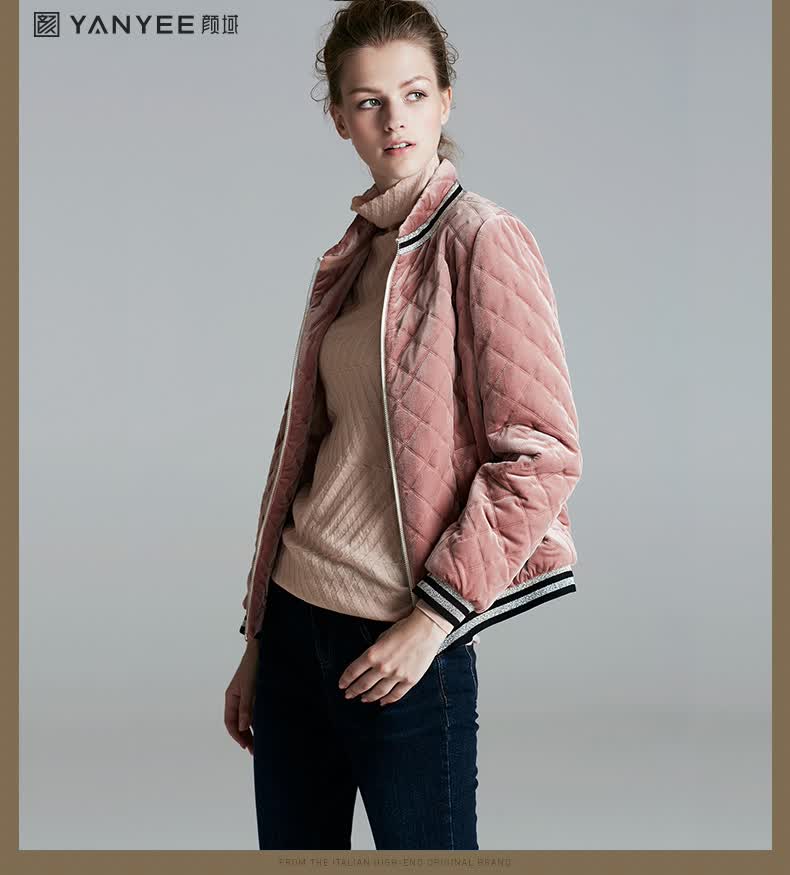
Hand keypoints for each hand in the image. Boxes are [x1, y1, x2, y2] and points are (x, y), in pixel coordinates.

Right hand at [224, 640, 258, 754]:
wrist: (263, 649)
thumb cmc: (254, 666)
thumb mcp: (250, 688)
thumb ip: (246, 708)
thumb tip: (243, 728)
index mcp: (231, 698)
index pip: (230, 722)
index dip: (236, 735)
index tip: (245, 746)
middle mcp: (237, 699)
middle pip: (238, 723)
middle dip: (245, 737)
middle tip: (254, 750)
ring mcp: (247, 697)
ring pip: (247, 719)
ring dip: (252, 730)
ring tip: (260, 743)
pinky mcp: (256, 694)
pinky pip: (255, 712)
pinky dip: (258, 721)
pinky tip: (265, 728)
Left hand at [337, 608, 446, 705]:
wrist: (426, 629)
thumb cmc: (404, 628)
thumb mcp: (383, 636)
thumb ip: (375, 651)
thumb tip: (370, 663)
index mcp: (373, 654)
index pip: (353, 671)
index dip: (345, 680)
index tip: (341, 685)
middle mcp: (382, 667)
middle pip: (363, 684)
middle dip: (353, 691)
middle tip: (348, 695)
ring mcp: (396, 676)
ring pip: (378, 692)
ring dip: (368, 697)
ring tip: (363, 699)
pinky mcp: (410, 680)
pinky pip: (396, 694)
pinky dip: (388, 700)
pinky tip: (382, 702)